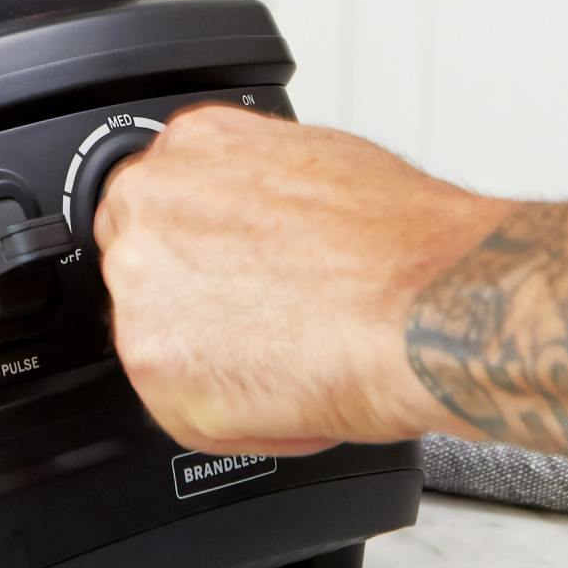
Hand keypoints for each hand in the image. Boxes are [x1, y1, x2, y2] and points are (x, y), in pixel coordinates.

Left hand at [93, 105, 507, 455]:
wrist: (426, 307)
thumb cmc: (402, 242)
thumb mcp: (317, 161)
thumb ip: (255, 184)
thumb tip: (259, 213)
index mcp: (190, 145)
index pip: (161, 202)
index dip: (200, 250)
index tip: (231, 275)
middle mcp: (149, 200)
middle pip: (146, 264)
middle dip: (196, 301)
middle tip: (263, 324)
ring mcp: (141, 279)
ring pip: (161, 339)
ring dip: (215, 362)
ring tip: (289, 359)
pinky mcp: (151, 360)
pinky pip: (187, 410)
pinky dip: (236, 422)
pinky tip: (291, 395)